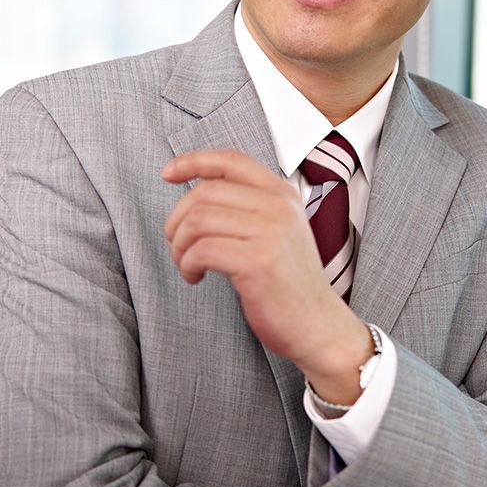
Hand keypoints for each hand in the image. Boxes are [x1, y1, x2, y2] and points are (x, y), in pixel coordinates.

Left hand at [162, 150, 370, 401]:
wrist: (318, 325)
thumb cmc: (289, 284)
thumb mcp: (277, 232)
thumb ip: (248, 208)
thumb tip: (196, 192)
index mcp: (283, 194)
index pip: (231, 160)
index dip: (193, 161)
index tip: (168, 173)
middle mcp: (279, 207)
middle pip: (205, 192)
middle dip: (177, 219)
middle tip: (177, 244)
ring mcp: (271, 232)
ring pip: (198, 219)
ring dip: (179, 244)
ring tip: (186, 264)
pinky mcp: (258, 261)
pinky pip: (202, 250)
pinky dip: (187, 264)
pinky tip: (195, 276)